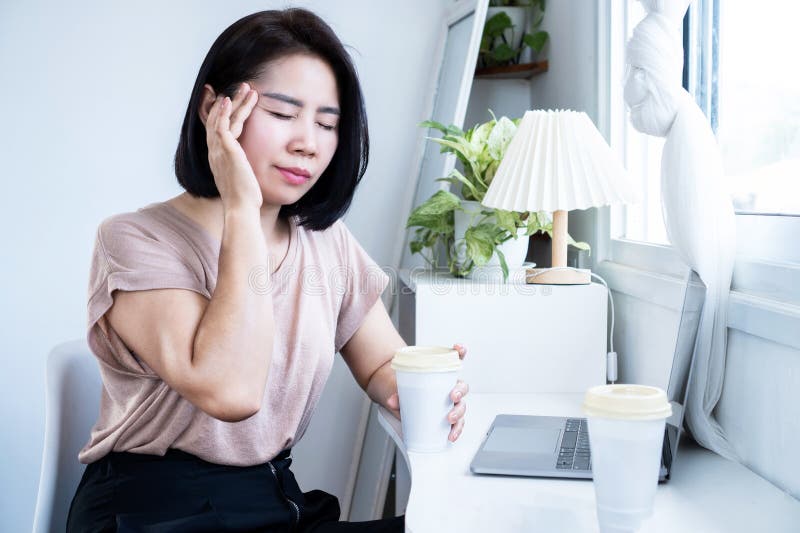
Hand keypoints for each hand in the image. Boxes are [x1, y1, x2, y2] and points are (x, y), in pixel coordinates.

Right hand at [205, 82, 261, 211]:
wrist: (241, 208)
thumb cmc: (245, 199)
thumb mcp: (243, 179)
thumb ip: (244, 168)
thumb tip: (251, 169)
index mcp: (218, 158)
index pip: (218, 130)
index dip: (222, 114)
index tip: (229, 101)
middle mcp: (215, 152)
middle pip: (218, 120)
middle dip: (229, 102)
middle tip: (240, 88)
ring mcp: (218, 151)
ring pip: (223, 119)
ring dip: (234, 101)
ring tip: (246, 87)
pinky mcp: (226, 151)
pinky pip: (221, 126)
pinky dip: (223, 112)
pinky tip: (228, 100)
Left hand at [385, 344, 469, 442]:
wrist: (397, 402)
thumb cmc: (402, 389)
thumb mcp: (398, 389)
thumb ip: (395, 394)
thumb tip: (393, 400)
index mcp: (439, 374)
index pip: (453, 359)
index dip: (459, 352)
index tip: (458, 348)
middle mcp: (447, 387)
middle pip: (462, 387)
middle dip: (460, 391)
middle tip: (452, 396)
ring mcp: (448, 403)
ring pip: (461, 406)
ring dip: (459, 413)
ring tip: (450, 419)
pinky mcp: (445, 418)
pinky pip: (456, 424)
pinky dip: (456, 430)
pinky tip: (451, 434)